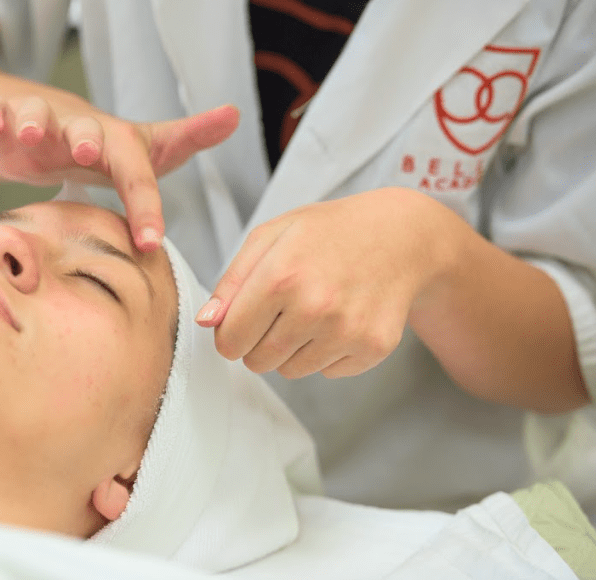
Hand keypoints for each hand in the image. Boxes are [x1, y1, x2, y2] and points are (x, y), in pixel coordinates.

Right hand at [0, 95, 238, 251]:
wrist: (58, 131)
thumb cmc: (111, 150)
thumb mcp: (150, 149)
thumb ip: (190, 137)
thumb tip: (236, 113)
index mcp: (119, 145)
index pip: (138, 176)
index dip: (146, 206)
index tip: (151, 243)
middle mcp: (82, 129)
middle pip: (85, 129)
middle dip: (85, 137)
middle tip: (87, 151)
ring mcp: (43, 124)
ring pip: (37, 115)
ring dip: (32, 122)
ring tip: (27, 135)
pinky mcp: (9, 125)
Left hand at [196, 188, 445, 378]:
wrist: (400, 236)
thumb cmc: (328, 233)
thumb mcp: (271, 236)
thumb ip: (232, 281)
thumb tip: (207, 321)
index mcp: (281, 276)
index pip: (230, 340)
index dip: (229, 334)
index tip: (240, 322)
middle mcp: (315, 307)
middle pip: (257, 362)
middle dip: (258, 343)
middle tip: (279, 312)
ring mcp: (347, 331)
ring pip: (290, 371)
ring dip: (291, 349)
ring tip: (312, 310)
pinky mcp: (373, 348)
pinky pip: (327, 372)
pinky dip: (326, 353)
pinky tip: (339, 318)